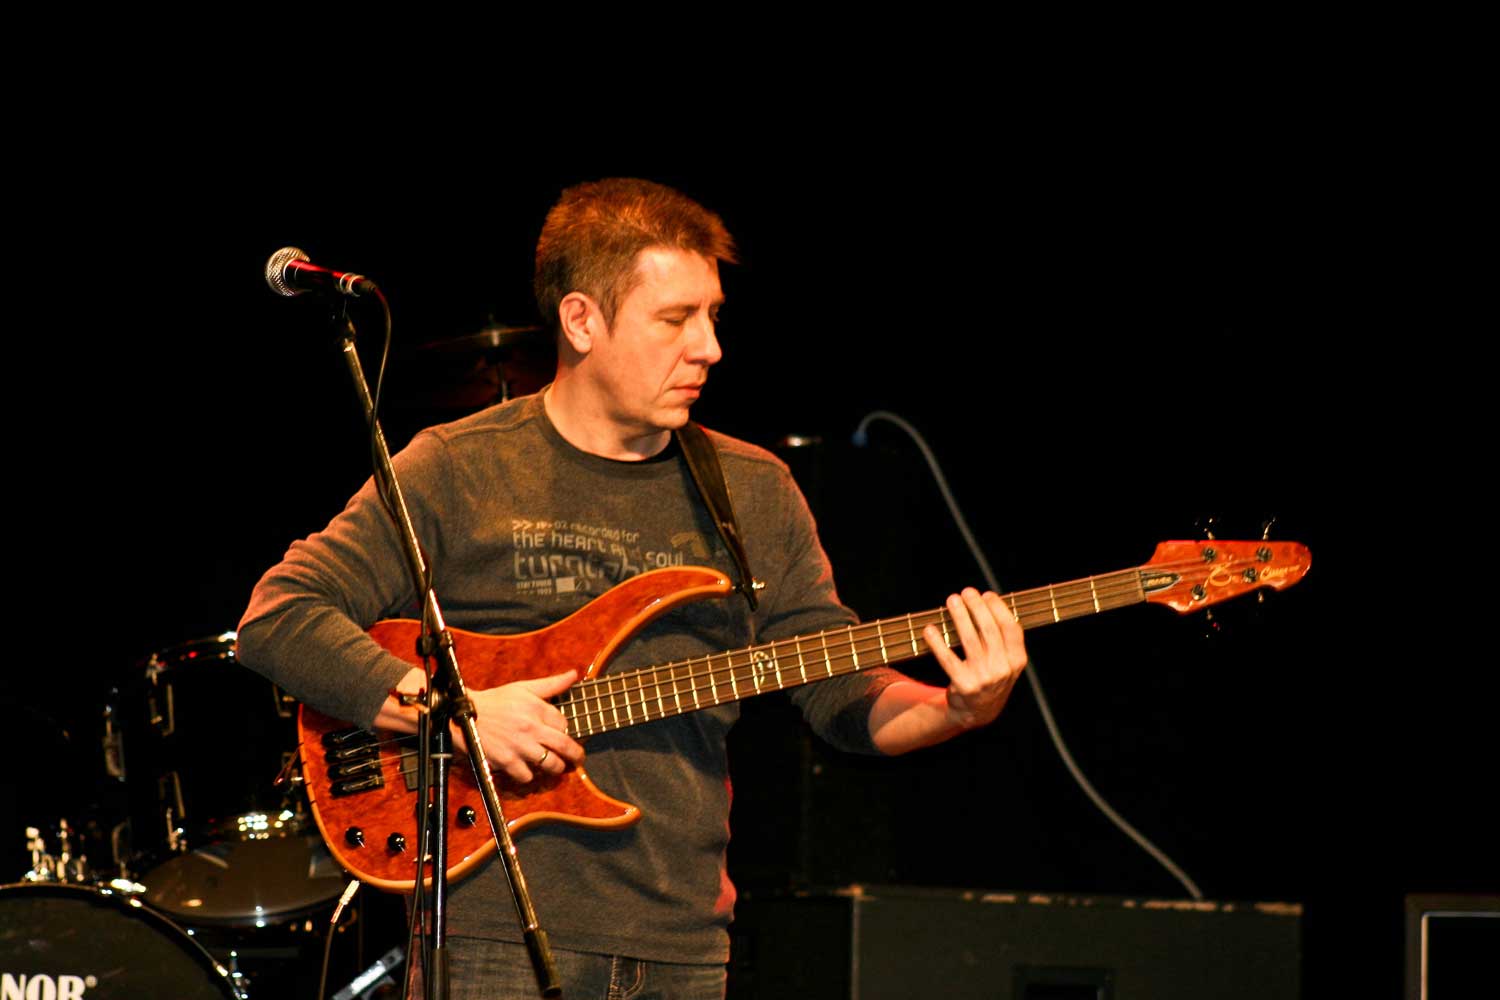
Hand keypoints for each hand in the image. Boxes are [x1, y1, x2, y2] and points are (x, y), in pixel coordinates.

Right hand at [459, 670, 584, 784]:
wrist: (463, 714)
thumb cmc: (496, 701)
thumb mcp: (523, 687)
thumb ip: (551, 684)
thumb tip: (574, 674)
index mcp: (537, 708)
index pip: (564, 724)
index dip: (566, 730)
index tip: (563, 734)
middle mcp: (532, 728)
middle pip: (565, 747)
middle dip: (576, 756)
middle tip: (577, 760)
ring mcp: (520, 746)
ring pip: (550, 764)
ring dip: (556, 768)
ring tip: (556, 767)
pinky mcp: (506, 761)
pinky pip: (527, 776)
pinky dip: (529, 776)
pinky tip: (528, 769)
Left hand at [923, 587, 1027, 730]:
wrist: (978, 711)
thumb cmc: (991, 676)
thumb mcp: (1007, 662)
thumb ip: (1003, 639)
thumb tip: (987, 602)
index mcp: (1017, 661)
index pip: (1011, 628)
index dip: (999, 609)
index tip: (987, 594)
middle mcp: (1003, 669)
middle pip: (989, 630)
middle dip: (977, 607)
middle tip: (966, 592)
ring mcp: (983, 678)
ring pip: (969, 639)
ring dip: (959, 616)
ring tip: (952, 600)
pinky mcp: (963, 685)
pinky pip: (947, 658)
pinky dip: (937, 642)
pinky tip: (930, 629)